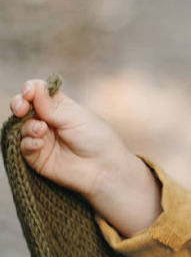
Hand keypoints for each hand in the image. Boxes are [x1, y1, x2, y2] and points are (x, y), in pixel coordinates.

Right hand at [9, 78, 135, 200]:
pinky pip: (23, 147)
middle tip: (21, 108)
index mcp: (60, 107)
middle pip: (23, 107)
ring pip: (21, 126)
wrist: (105, 169)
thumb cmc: (97, 140)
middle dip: (19, 104)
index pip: (37, 92)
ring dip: (28, 126)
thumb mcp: (76, 117)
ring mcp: (43, 139)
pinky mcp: (39, 158)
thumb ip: (52, 106)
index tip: (30, 93)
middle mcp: (48, 122)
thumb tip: (34, 87)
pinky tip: (39, 143)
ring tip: (41, 130)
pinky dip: (28, 142)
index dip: (30, 89)